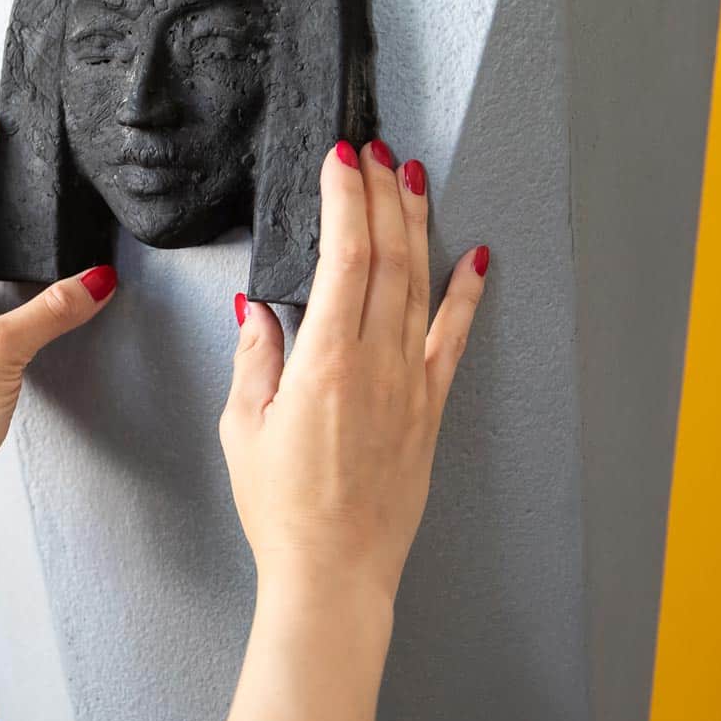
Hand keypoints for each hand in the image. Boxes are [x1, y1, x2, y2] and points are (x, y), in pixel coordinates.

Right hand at [219, 141, 487, 606]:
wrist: (334, 572)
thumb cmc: (281, 509)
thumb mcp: (243, 428)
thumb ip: (254, 358)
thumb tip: (257, 307)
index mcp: (322, 364)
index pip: (342, 258)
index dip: (344, 200)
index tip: (337, 159)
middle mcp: (374, 365)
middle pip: (386, 257)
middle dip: (379, 194)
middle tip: (372, 149)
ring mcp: (410, 384)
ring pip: (421, 284)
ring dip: (416, 225)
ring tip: (410, 177)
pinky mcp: (429, 408)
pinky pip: (454, 338)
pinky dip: (469, 293)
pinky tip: (478, 256)